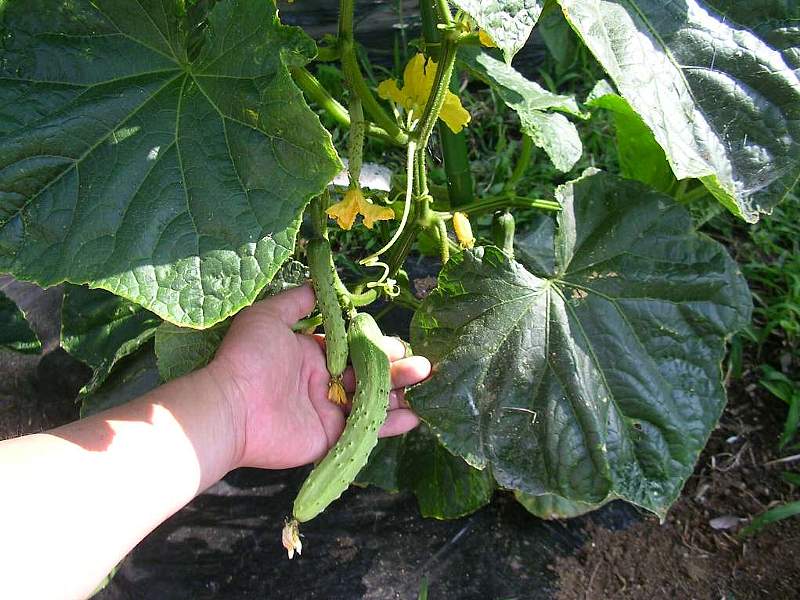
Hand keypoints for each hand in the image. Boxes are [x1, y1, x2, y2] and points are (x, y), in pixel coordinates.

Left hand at [209, 284, 430, 469]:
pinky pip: (366, 430)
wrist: (231, 406)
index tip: (397, 342)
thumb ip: (296, 301)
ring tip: (425, 380)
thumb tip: (319, 285)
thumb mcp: (268, 316)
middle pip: (368, 374)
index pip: (352, 349)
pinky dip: (391, 425)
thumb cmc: (248, 358)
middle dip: (395, 367)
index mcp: (311, 355)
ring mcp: (328, 411)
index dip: (375, 345)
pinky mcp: (331, 437)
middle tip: (421, 362)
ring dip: (400, 391)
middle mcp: (322, 382)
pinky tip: (415, 415)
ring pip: (372, 400)